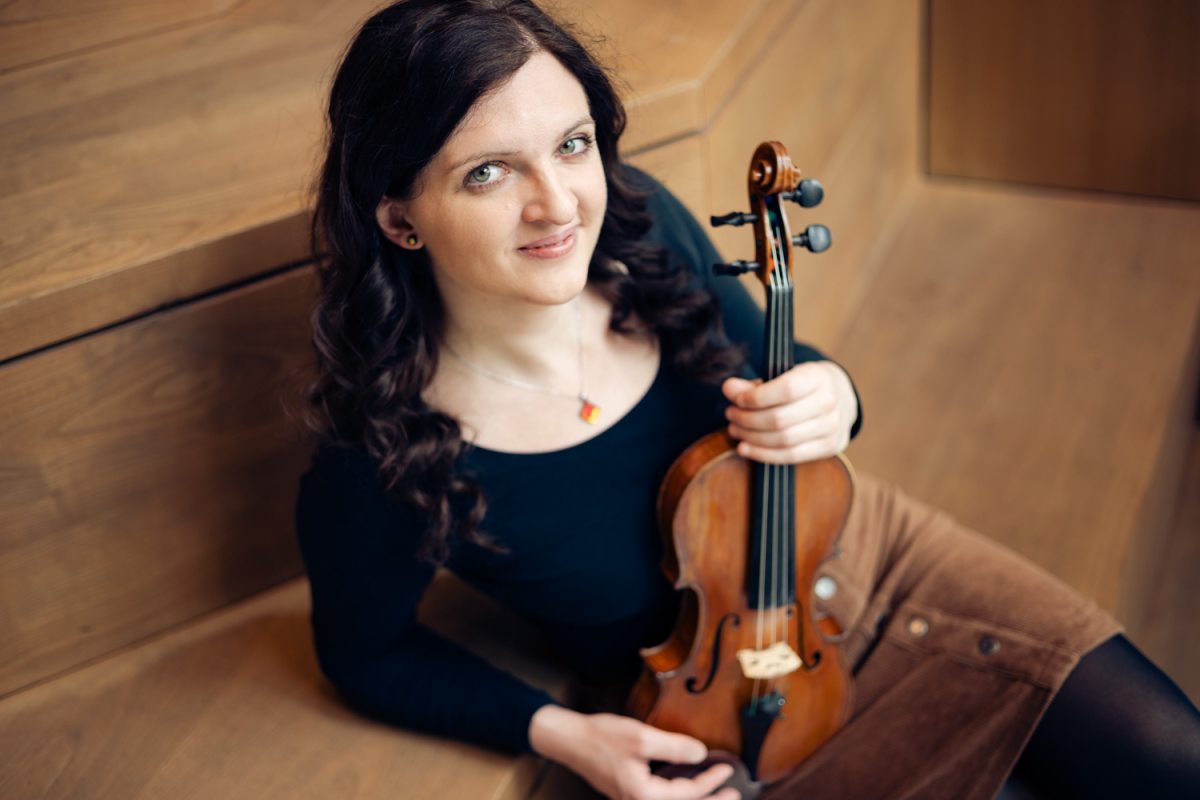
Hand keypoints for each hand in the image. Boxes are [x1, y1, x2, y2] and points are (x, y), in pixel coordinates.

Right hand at [529, 706, 740, 799]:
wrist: (570, 740)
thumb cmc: (601, 737)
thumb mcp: (642, 737)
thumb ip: (674, 747)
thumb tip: (701, 753)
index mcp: (642, 795)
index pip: (687, 793)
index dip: (711, 781)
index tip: (728, 769)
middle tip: (735, 795)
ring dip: (695, 799)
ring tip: (717, 794)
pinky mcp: (628, 794)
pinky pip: (659, 798)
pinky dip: (678, 794)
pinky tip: (687, 786)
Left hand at [722, 361, 856, 464]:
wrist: (839, 396)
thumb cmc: (804, 385)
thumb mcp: (783, 375)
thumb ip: (755, 384)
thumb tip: (729, 388)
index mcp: (818, 377)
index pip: (785, 390)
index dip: (755, 398)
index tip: (736, 399)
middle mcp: (829, 402)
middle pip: (780, 419)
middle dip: (747, 419)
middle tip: (730, 415)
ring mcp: (832, 427)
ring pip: (783, 440)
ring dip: (752, 437)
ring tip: (735, 430)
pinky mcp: (830, 447)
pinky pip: (791, 456)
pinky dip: (763, 454)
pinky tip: (745, 447)